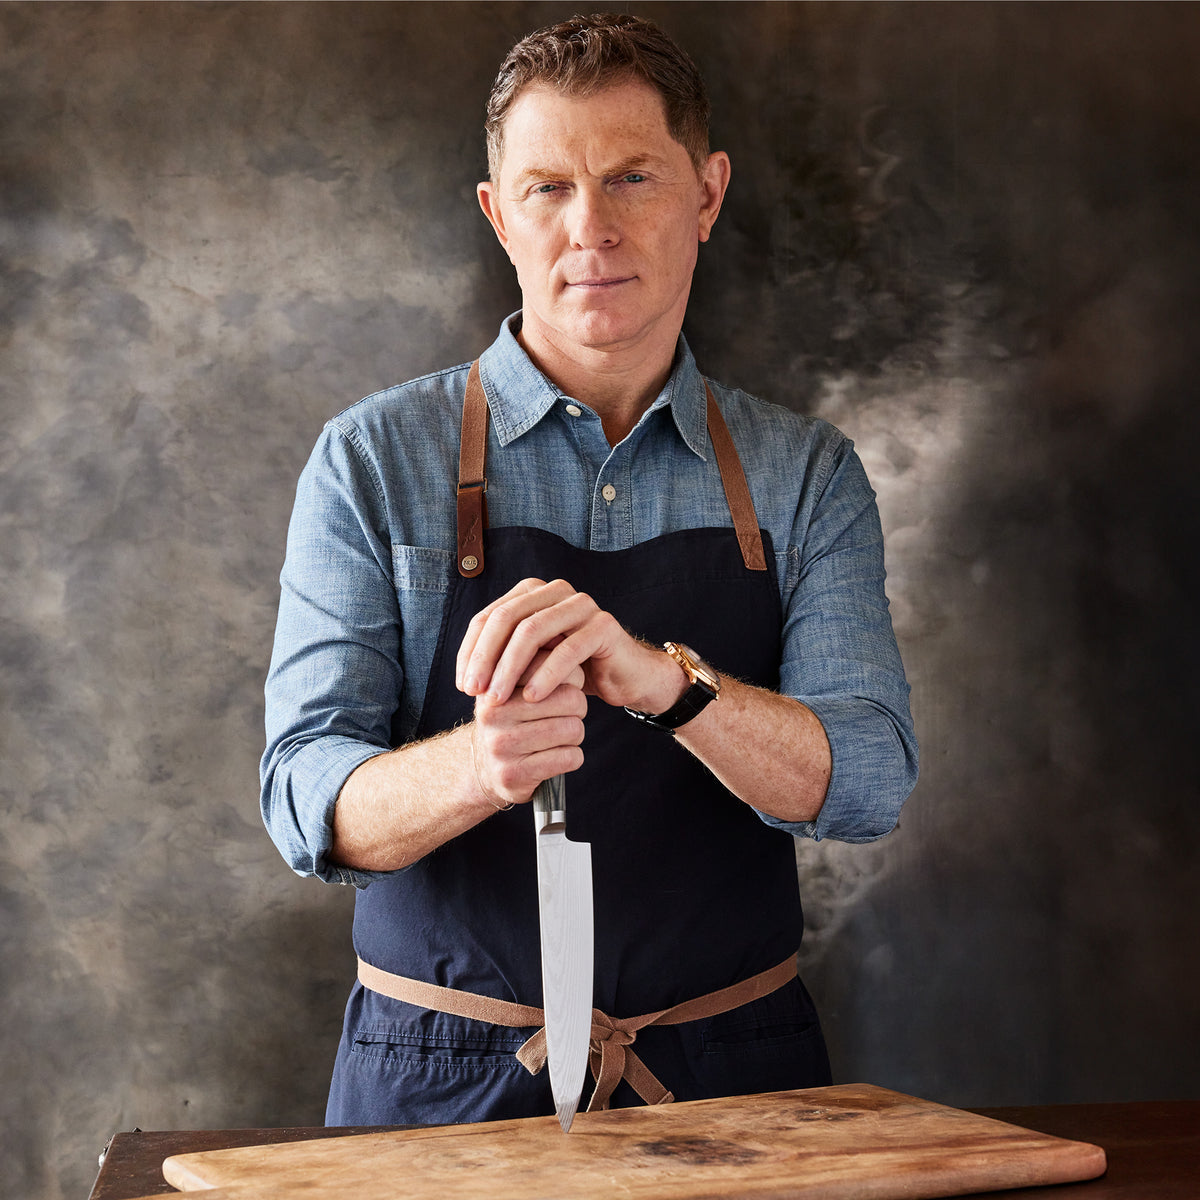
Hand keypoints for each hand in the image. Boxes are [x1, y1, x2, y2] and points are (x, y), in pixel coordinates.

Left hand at [455, 578, 686, 712]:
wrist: (624, 677)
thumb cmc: (573, 671)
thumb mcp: (532, 662)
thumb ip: (503, 657)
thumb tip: (466, 675)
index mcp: (533, 592)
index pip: (488, 617)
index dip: (470, 651)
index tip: (463, 685)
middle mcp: (555, 591)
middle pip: (507, 619)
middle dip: (485, 657)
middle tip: (475, 692)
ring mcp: (581, 604)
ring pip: (532, 631)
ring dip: (510, 668)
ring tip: (499, 699)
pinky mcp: (603, 625)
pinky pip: (567, 650)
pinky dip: (546, 675)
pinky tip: (533, 698)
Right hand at [469, 648, 586, 807]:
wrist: (484, 768)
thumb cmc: (512, 719)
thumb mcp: (515, 685)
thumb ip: (537, 659)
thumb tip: (562, 633)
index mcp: (495, 685)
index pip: (551, 666)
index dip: (569, 676)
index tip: (564, 685)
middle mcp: (493, 714)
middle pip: (571, 699)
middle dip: (578, 707)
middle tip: (567, 714)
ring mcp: (501, 746)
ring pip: (573, 729)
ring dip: (576, 734)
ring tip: (561, 735)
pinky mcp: (515, 775)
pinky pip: (570, 758)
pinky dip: (573, 757)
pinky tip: (557, 756)